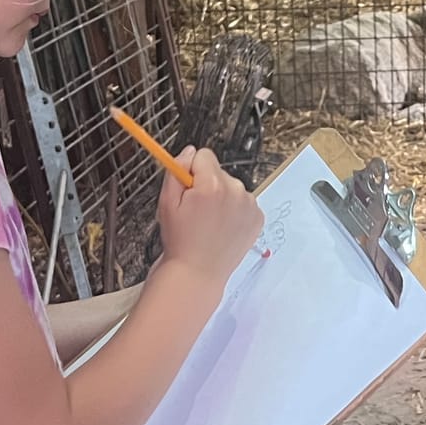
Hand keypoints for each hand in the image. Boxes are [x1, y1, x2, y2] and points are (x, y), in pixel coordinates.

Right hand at [156, 147, 262, 284]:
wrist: (198, 272)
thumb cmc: (180, 240)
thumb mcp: (167, 202)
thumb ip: (177, 170)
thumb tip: (190, 152)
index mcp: (212, 185)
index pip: (203, 155)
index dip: (192, 171)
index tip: (188, 189)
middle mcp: (236, 191)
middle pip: (218, 171)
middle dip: (207, 184)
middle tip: (197, 211)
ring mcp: (250, 205)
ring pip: (232, 187)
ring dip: (222, 198)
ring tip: (210, 222)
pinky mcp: (258, 217)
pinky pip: (243, 202)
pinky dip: (234, 211)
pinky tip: (223, 228)